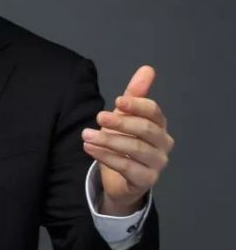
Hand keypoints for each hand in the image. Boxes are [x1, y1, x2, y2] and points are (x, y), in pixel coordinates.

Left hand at [81, 66, 174, 214]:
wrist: (119, 178)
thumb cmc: (123, 142)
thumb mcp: (124, 116)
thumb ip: (134, 94)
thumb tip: (148, 68)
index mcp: (159, 125)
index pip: (153, 111)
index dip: (136, 104)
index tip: (117, 101)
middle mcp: (163, 144)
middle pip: (146, 130)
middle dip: (120, 122)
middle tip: (98, 117)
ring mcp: (157, 163)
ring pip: (136, 149)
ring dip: (108, 140)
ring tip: (86, 135)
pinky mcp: (146, 180)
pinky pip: (127, 167)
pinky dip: (106, 156)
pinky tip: (90, 149)